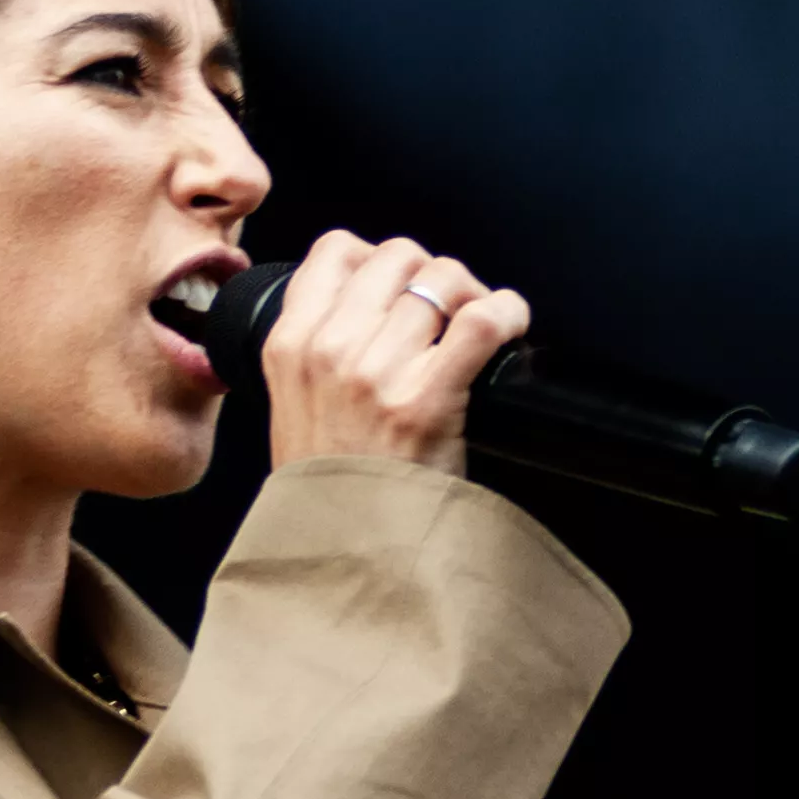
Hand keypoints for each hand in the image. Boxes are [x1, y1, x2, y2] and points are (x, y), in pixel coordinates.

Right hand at [260, 229, 531, 477]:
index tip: (401, 285)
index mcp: (289, 342)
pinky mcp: (426, 399)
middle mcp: (329, 348)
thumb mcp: (294, 401)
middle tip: (449, 310)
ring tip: (477, 325)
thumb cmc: (331, 480)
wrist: (346, 549)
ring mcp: (376, 372)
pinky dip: (506, 313)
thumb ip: (319, 344)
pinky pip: (482, 321)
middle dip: (432, 275)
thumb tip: (377, 298)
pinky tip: (509, 328)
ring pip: (442, 279)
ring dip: (472, 295)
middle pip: (399, 257)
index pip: (336, 249)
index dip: (379, 257)